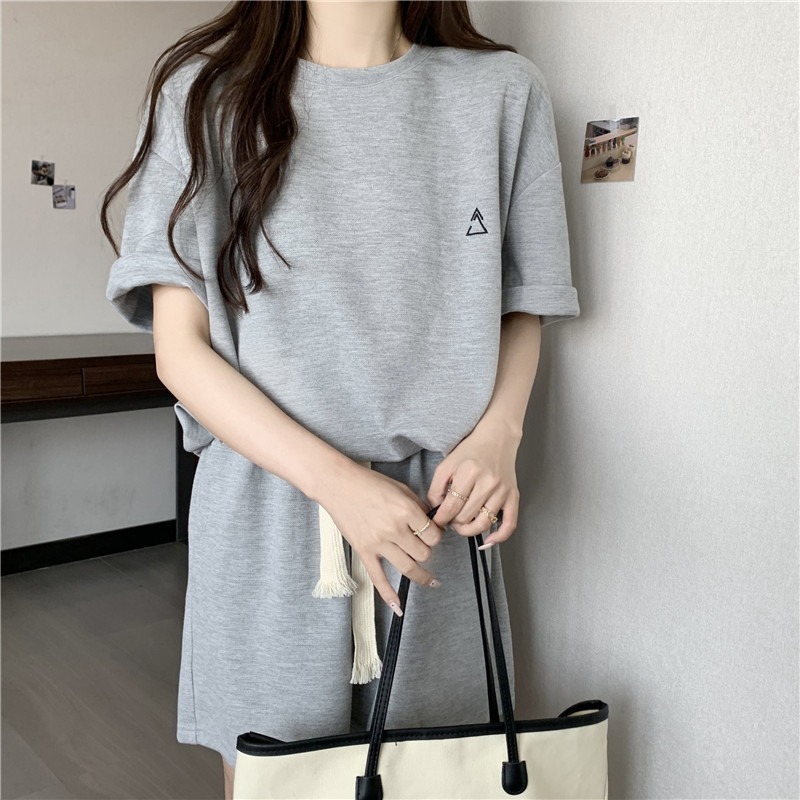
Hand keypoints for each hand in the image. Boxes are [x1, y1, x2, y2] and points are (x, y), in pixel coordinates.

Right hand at [318, 463, 444, 614]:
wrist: (338, 484)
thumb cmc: (369, 483)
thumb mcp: (400, 488)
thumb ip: (418, 506)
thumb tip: (432, 522)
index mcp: (406, 510)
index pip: (433, 534)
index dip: (436, 535)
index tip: (433, 534)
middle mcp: (394, 528)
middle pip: (423, 553)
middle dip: (426, 550)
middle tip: (422, 545)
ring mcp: (378, 542)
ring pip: (409, 567)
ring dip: (421, 575)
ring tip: (431, 580)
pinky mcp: (364, 550)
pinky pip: (378, 577)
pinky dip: (388, 594)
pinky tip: (398, 607)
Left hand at [426, 420, 520, 547]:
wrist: (498, 437)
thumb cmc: (470, 451)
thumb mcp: (447, 464)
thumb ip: (436, 487)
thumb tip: (435, 510)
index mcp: (469, 472)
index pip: (451, 507)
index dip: (441, 519)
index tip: (438, 521)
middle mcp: (488, 482)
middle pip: (466, 517)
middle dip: (454, 522)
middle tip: (450, 518)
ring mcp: (503, 490)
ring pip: (483, 523)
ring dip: (469, 530)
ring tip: (462, 525)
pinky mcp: (514, 496)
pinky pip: (509, 524)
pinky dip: (499, 537)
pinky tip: (488, 541)